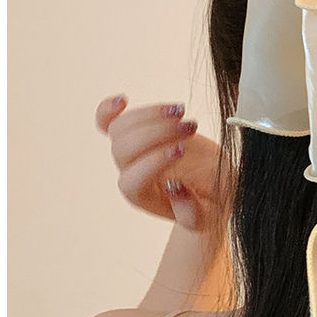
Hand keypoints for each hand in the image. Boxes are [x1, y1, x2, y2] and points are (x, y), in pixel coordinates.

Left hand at [96, 94, 234, 234]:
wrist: (207, 188)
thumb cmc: (208, 203)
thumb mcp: (208, 216)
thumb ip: (192, 213)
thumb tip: (174, 187)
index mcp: (143, 196)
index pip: (134, 180)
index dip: (154, 162)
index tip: (182, 149)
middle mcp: (130, 173)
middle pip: (124, 149)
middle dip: (157, 133)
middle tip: (190, 127)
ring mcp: (129, 152)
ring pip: (120, 129)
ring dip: (150, 115)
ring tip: (181, 112)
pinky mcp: (134, 134)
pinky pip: (108, 121)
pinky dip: (109, 110)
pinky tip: (122, 100)